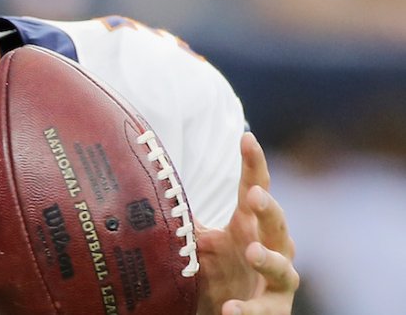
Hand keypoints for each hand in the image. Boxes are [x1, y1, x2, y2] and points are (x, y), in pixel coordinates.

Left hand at [196, 132, 299, 314]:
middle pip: (276, 223)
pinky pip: (266, 311)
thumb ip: (182, 215)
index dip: (253, 163)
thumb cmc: (215, 270)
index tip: (246, 137)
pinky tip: (231, 309)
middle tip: (255, 195)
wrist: (223, 310)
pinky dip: (249, 311)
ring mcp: (276, 280)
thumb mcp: (197, 239)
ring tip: (252, 251)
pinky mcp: (274, 310)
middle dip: (269, 208)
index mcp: (249, 225)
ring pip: (283, 267)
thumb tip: (151, 182)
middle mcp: (270, 247)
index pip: (255, 188)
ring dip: (269, 259)